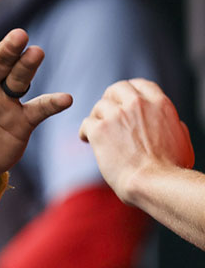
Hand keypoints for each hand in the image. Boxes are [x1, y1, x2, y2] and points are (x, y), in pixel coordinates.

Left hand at [79, 79, 194, 203]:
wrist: (155, 183)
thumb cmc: (172, 168)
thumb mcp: (180, 139)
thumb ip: (170, 123)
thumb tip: (168, 120)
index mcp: (159, 104)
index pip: (139, 84)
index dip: (130, 91)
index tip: (123, 100)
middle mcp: (137, 104)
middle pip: (116, 89)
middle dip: (110, 99)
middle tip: (107, 113)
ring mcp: (116, 115)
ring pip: (99, 106)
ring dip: (98, 118)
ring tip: (99, 132)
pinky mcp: (99, 129)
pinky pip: (86, 123)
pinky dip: (85, 133)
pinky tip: (88, 141)